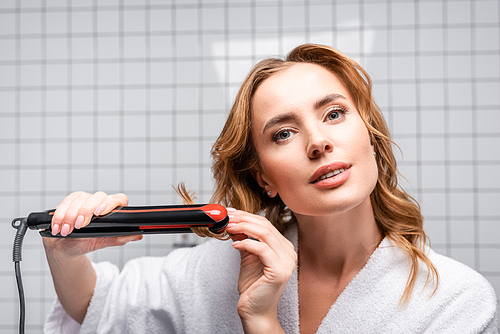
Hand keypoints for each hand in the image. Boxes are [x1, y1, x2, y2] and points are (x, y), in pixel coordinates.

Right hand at [42, 191, 141, 259]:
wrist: (64, 247)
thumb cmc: (85, 243)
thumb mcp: (100, 243)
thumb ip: (117, 239)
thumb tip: (138, 235)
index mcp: (112, 210)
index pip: (119, 199)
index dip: (111, 203)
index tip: (100, 212)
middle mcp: (100, 202)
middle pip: (98, 197)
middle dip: (86, 211)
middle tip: (79, 226)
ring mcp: (85, 199)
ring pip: (80, 199)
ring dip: (71, 216)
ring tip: (67, 231)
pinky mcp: (70, 200)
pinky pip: (65, 202)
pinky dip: (60, 216)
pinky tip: (58, 228)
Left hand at [225, 209, 296, 332]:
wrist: (255, 311)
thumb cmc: (252, 287)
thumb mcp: (246, 257)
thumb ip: (244, 239)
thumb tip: (234, 222)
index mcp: (284, 248)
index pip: (265, 224)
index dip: (246, 216)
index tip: (230, 213)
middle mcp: (289, 253)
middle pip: (265, 226)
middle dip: (243, 219)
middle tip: (227, 217)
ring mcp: (287, 262)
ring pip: (264, 233)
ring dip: (243, 227)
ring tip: (228, 228)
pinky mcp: (279, 271)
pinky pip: (261, 249)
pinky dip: (246, 244)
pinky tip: (234, 245)